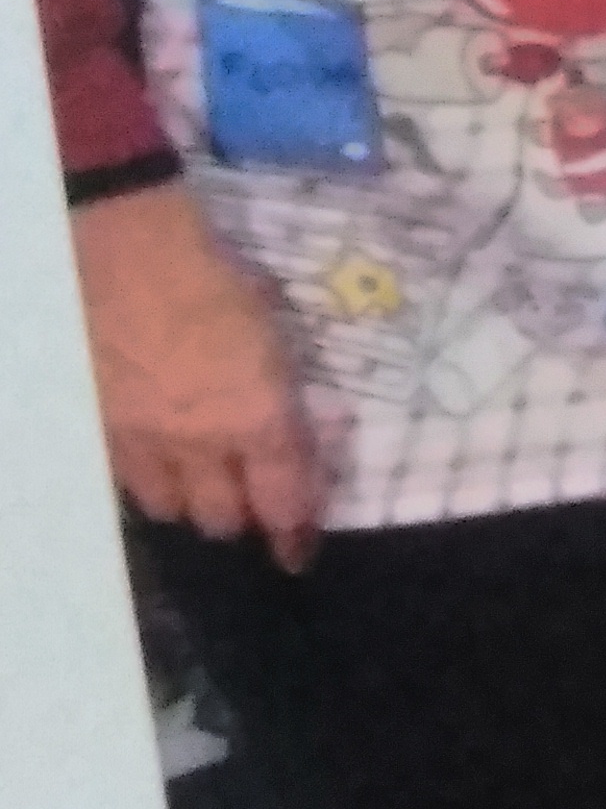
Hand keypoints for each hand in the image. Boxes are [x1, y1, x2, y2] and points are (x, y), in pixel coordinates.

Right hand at [70, 180, 322, 565]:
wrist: (130, 253)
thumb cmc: (217, 278)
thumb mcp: (274, 332)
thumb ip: (285, 390)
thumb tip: (299, 425)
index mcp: (258, 417)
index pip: (284, 499)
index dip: (294, 535)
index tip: (297, 555)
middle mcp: (202, 443)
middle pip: (222, 518)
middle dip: (242, 518)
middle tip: (250, 505)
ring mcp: (145, 440)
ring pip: (170, 507)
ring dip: (192, 503)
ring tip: (203, 485)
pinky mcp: (104, 428)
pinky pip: (128, 480)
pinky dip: (149, 481)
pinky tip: (159, 464)